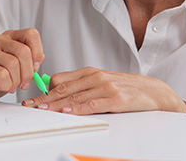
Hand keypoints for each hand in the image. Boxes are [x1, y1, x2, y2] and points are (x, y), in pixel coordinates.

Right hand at [0, 28, 43, 103]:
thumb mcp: (16, 67)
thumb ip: (28, 60)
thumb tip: (40, 57)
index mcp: (9, 37)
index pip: (31, 34)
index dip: (37, 52)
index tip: (35, 67)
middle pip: (24, 51)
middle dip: (28, 73)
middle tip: (23, 84)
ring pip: (13, 64)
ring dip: (16, 81)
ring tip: (10, 86)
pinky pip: (2, 74)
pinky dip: (6, 85)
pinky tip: (0, 85)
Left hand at [22, 67, 185, 114]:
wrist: (155, 90)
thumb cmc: (126, 87)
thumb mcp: (101, 82)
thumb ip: (81, 85)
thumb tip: (57, 90)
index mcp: (89, 72)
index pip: (60, 80)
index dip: (44, 91)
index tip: (32, 100)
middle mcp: (95, 77)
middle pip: (64, 89)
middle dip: (45, 99)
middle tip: (31, 106)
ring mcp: (106, 87)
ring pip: (76, 96)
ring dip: (58, 104)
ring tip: (43, 110)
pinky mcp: (117, 99)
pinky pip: (95, 104)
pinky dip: (81, 108)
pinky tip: (70, 112)